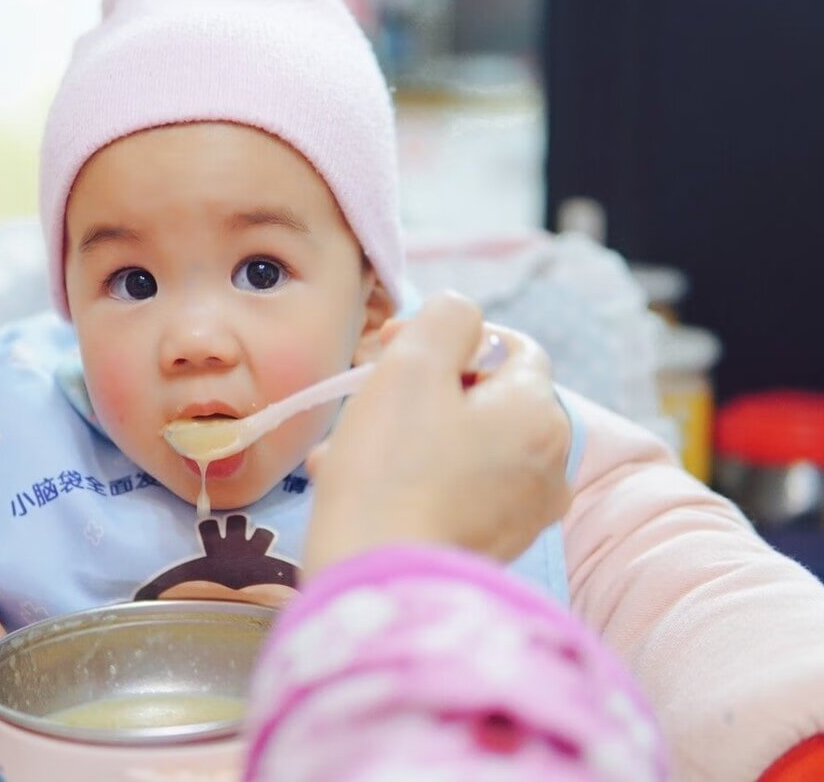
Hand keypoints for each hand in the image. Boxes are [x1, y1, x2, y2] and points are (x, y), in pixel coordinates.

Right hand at [303, 291, 570, 579]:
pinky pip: (457, 492)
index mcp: (540, 413)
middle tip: (363, 400)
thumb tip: (462, 316)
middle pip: (485, 399)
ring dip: (409, 437)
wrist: (376, 580)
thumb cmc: (390, 469)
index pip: (509, 346)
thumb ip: (447, 318)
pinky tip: (362, 487)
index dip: (448, 336)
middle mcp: (550, 464)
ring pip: (464, 446)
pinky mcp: (494, 548)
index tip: (390, 348)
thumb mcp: (412, 365)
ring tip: (347, 452)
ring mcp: (526, 514)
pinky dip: (417, 480)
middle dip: (420, 391)